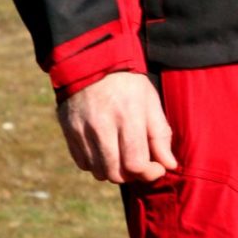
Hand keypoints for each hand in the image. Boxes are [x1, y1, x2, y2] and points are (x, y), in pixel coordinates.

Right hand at [57, 71, 177, 183]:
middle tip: (139, 162)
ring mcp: (81, 130)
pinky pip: (83, 163)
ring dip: (113, 171)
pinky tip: (105, 150)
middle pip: (115, 173)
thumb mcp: (150, 101)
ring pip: (98, 172)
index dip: (149, 172)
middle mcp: (101, 125)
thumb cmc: (127, 84)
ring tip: (122, 156)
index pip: (135, 164)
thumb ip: (160, 134)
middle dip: (132, 175)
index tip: (157, 166)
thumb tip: (169, 165)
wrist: (90, 62)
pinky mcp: (69, 131)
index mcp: (127, 116)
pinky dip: (96, 164)